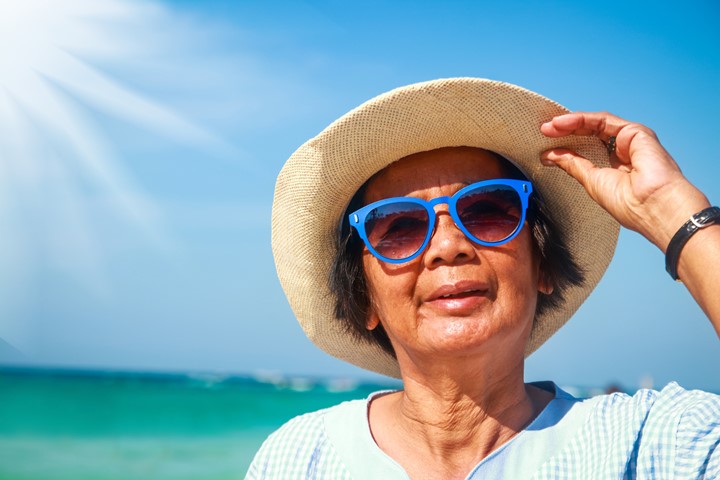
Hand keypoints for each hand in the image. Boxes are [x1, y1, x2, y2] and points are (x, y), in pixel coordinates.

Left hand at [540, 111, 709, 250]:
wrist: (654, 207)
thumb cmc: (629, 204)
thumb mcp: (591, 181)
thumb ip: (572, 165)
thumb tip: (549, 156)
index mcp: (614, 167)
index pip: (585, 149)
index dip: (565, 144)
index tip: (543, 145)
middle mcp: (622, 151)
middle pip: (589, 134)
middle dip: (564, 131)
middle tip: (543, 131)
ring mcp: (630, 140)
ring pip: (595, 124)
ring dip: (570, 123)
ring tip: (549, 126)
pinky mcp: (636, 132)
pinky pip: (603, 121)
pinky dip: (582, 119)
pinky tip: (563, 123)